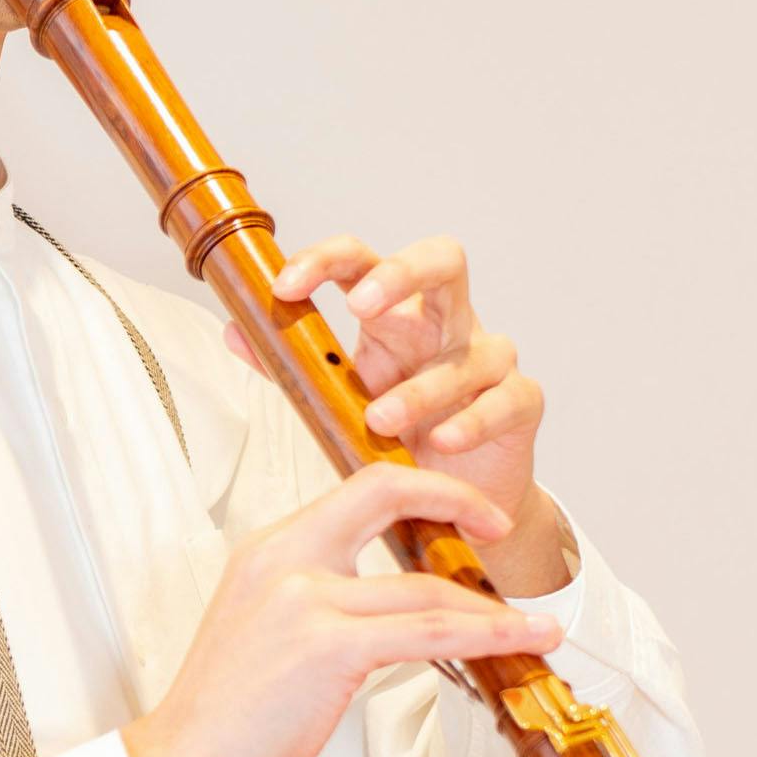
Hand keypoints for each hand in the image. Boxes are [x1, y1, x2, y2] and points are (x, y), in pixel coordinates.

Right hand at [121, 463, 561, 756]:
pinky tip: (518, 642)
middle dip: (454, 497)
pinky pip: (426, 632)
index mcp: (268, 549)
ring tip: (536, 624)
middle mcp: (283, 557)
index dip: (416, 489)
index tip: (457, 508)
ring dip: (491, 606)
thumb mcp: (262, 631)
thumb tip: (378, 607)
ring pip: (423, 585)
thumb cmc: (221, 718)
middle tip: (497, 522)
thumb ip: (312, 601)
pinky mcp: (327, 645)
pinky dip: (486, 636)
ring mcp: (303, 597)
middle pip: (383, 492)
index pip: (355, 490)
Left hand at [223, 234, 563, 588]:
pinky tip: (442, 440)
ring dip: (422, 386)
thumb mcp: (336, 396)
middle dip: (401, 274)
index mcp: (394, 313)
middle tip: (360, 306)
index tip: (284, 286)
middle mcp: (446, 323)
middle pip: (442, 259)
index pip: (363, 260)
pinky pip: (508, 397)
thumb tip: (234, 329)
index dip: (325, 260)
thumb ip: (289, 363)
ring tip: (380, 420)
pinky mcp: (522, 402)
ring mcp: (488, 358)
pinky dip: (474, 419)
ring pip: (469, 349)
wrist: (457, 497)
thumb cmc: (396, 433)